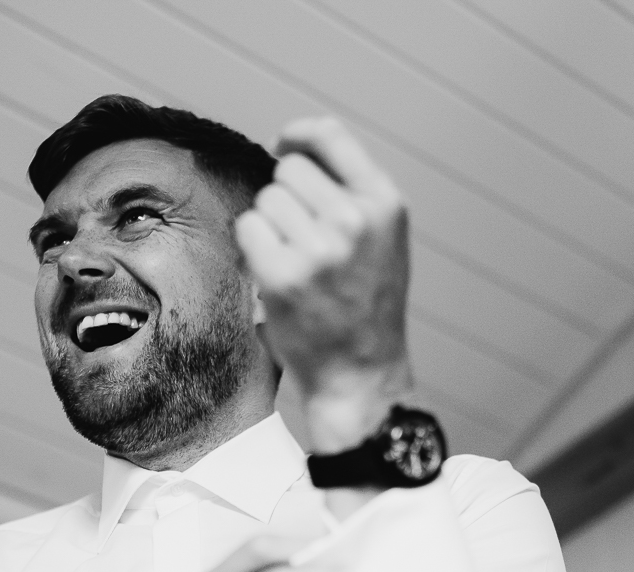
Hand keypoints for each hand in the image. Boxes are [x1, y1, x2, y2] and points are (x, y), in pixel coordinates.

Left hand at [235, 117, 411, 449]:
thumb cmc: (366, 305)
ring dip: (270, 227)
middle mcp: (355, 220)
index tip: (284, 147)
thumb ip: (352, 192)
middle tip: (302, 239)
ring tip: (297, 263)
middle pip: (289, 171)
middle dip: (286, 198)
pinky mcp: (283, 275)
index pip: (330, 135)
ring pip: (266, 201)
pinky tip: (278, 276)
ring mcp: (320, 248)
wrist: (362, 373)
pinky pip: (248, 229)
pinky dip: (255, 250)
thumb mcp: (382, 239)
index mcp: (384, 204)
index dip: (298, 136)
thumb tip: (295, 149)